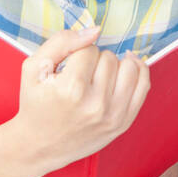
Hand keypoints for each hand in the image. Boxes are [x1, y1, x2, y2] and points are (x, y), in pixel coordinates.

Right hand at [11, 25, 150, 176]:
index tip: (69, 66)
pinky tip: (125, 69)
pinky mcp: (124, 122)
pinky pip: (143, 85)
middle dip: (95, 60)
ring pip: (129, 67)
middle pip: (109, 58)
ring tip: (99, 75)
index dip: (77, 52)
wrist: (39, 145)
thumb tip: (95, 30)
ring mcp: (113, 115)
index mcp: (70, 90)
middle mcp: (95, 104)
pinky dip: (137, 71)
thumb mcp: (34, 68)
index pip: (88, 50)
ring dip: (114, 65)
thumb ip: (61, 42)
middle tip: (81, 74)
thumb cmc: (36, 104)